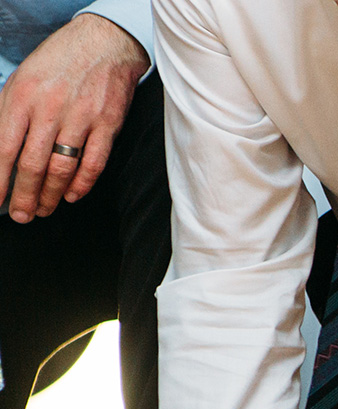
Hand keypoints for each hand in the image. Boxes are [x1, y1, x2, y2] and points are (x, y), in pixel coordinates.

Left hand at [0, 13, 148, 223]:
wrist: (103, 44)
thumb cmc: (58, 63)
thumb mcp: (22, 81)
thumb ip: (10, 115)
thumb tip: (0, 153)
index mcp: (21, 98)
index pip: (4, 149)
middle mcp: (49, 109)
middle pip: (32, 165)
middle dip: (24, 196)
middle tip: (21, 215)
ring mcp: (80, 118)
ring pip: (62, 169)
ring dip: (52, 195)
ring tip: (44, 210)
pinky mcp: (107, 125)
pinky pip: (94, 163)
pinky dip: (82, 184)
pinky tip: (73, 196)